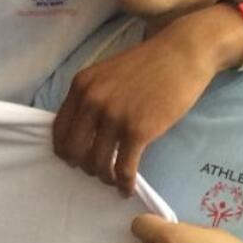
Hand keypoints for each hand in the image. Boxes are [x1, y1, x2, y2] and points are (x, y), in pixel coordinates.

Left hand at [52, 9, 238, 194]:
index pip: (59, 130)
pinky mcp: (138, 131)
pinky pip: (124, 168)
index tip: (73, 159)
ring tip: (113, 180)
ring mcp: (114, 117)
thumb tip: (82, 130)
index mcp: (81, 86)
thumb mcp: (107, 74)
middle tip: (95, 170)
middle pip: (74, 151)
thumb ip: (91, 97)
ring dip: (104, 177)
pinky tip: (126, 189)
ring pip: (97, 163)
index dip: (64, 150)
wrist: (183, 53)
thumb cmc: (148, 64)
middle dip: (83, 166)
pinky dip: (124, 183)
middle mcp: (92, 102)